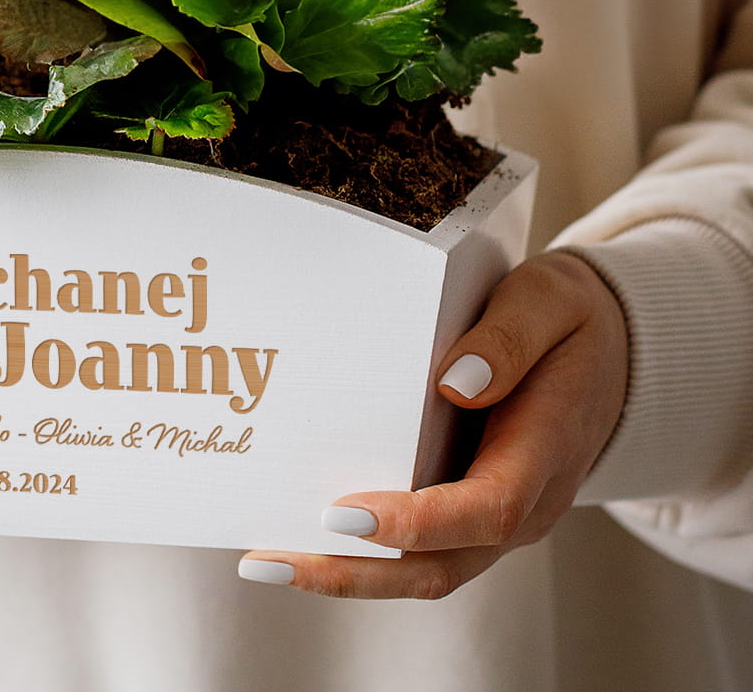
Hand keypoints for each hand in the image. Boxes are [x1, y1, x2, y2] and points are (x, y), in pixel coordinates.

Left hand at [238, 250, 627, 597]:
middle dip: (353, 570)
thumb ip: (510, 339)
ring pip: (424, 571)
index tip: (343, 513)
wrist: (611, 352)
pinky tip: (300, 537)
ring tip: (265, 560)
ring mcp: (499, 519)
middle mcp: (524, 507)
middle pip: (440, 565)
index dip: (416, 521)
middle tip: (272, 557)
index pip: (485, 509)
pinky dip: (361, 555)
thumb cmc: (569, 320)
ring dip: (345, 574)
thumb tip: (456, 382)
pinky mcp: (472, 512)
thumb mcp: (550, 301)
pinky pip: (419, 550)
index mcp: (546, 453)